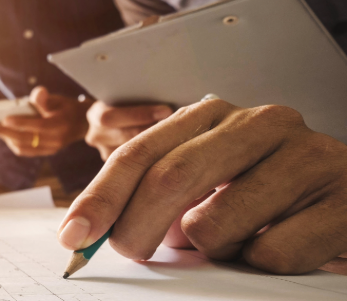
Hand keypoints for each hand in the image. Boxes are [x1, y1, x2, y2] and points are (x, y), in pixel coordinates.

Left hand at [0, 86, 91, 156]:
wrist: (82, 124)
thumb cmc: (65, 108)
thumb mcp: (58, 99)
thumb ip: (46, 98)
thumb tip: (38, 93)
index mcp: (61, 125)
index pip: (39, 126)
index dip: (21, 123)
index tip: (4, 118)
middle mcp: (57, 140)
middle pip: (26, 139)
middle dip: (5, 132)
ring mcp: (51, 149)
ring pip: (23, 147)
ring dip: (6, 138)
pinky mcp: (46, 152)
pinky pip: (26, 151)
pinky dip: (13, 143)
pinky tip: (4, 136)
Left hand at [57, 99, 346, 273]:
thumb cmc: (275, 198)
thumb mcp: (213, 186)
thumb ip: (161, 198)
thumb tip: (109, 232)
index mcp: (217, 116)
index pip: (141, 154)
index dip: (101, 197)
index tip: (73, 235)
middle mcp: (261, 123)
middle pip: (171, 177)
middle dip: (136, 226)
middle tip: (130, 255)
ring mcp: (308, 155)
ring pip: (218, 222)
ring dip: (212, 250)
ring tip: (237, 244)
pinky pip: (273, 252)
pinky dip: (264, 264)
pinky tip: (286, 247)